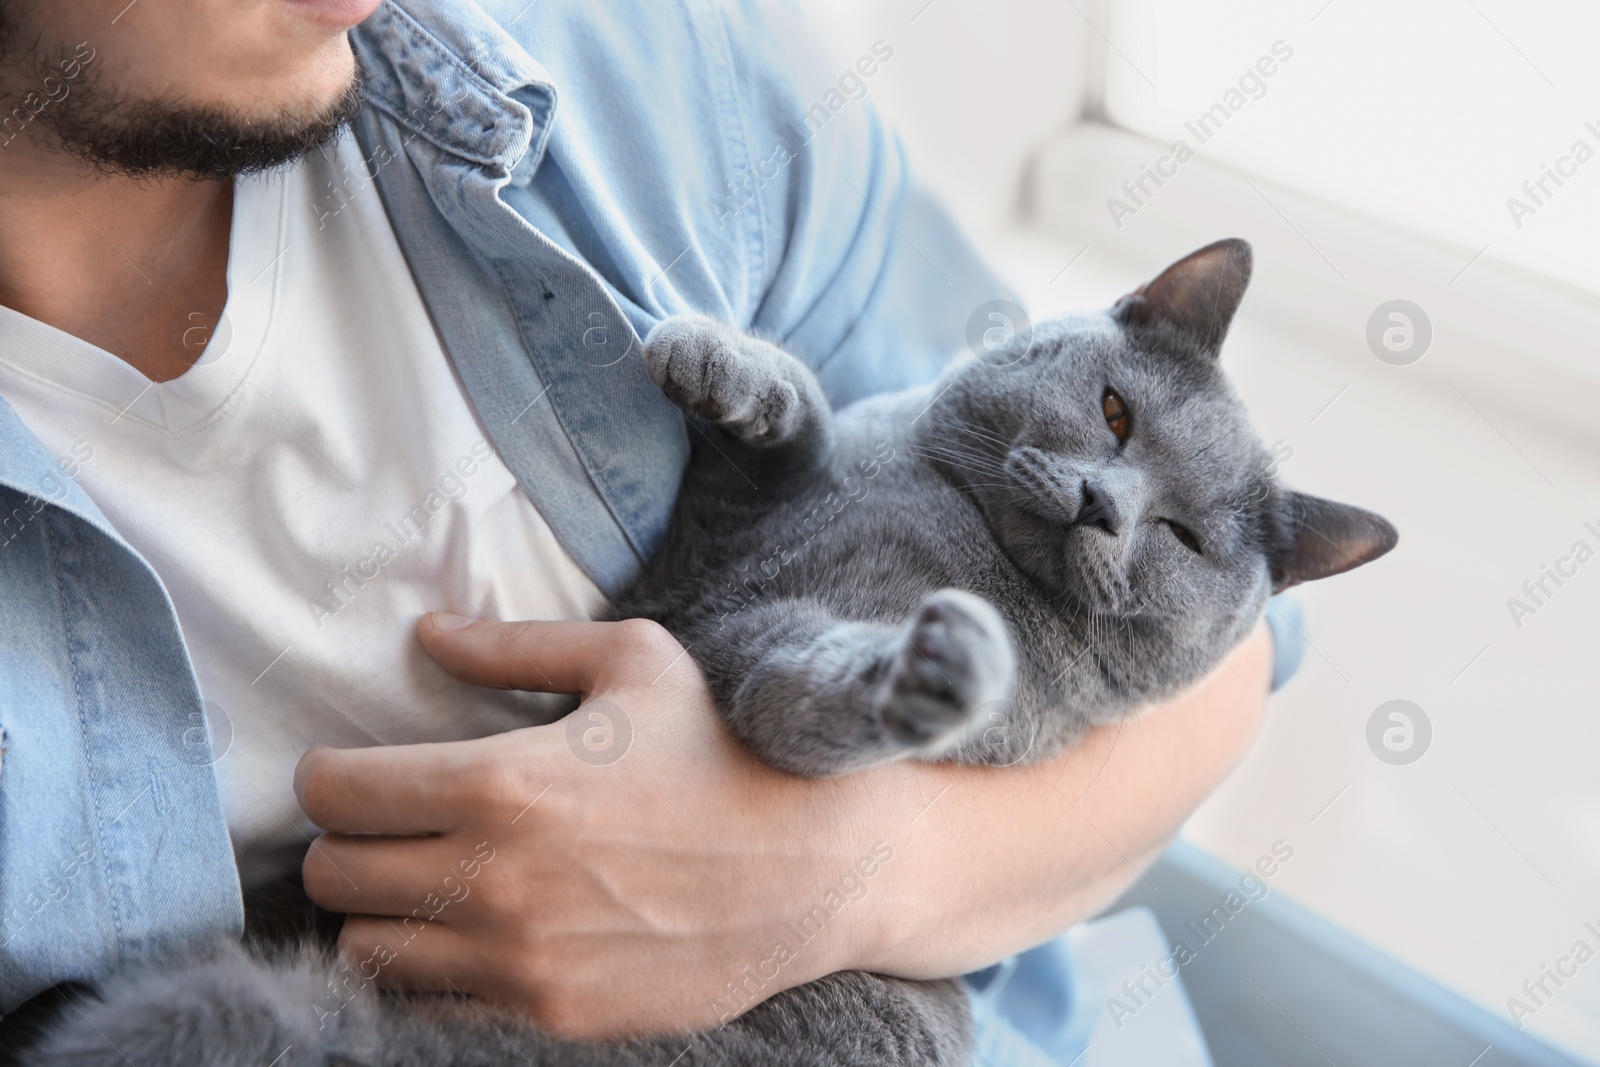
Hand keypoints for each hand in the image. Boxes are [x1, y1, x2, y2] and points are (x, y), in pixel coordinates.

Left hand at [295, 614, 889, 1037]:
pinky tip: (478, 930)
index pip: (333, 793)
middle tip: (392, 824)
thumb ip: (516, 646)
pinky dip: (434, 966)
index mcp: (501, 783)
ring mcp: (516, 960)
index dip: (328, 776)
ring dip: (381, 911)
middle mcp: (492, 880)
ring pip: (366, 948)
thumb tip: (428, 631)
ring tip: (429, 880)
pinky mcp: (546, 1013)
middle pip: (332, 876)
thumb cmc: (722, 752)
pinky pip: (431, 1001)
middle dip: (347, 842)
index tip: (352, 771)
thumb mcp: (634, 663)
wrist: (814, 866)